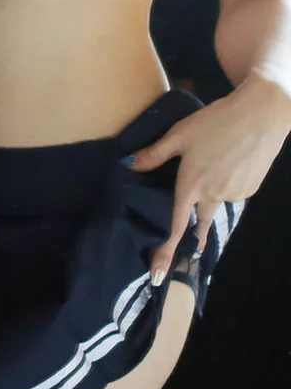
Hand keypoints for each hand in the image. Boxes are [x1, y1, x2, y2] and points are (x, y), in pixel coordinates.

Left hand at [128, 76, 290, 282]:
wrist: (260, 114)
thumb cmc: (215, 120)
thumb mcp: (180, 134)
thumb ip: (154, 154)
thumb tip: (128, 165)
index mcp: (191, 183)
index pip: (174, 225)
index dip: (165, 251)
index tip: (159, 273)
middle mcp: (212, 195)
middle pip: (197, 223)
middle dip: (193, 235)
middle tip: (190, 247)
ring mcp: (234, 194)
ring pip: (215, 204)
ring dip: (211, 196)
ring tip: (215, 166)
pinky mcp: (250, 189)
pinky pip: (232, 194)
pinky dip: (227, 185)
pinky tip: (230, 164)